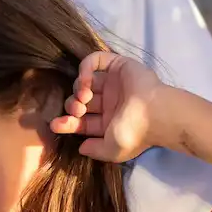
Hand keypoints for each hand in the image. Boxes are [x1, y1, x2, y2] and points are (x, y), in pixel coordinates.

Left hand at [50, 51, 177, 162]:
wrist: (156, 113)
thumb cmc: (135, 133)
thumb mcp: (112, 151)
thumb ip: (95, 151)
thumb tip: (80, 148)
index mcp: (108, 122)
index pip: (81, 121)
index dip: (66, 123)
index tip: (56, 125)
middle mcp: (109, 102)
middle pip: (79, 101)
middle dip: (72, 106)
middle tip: (78, 110)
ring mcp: (112, 83)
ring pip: (83, 82)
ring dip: (77, 89)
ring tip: (84, 98)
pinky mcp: (116, 65)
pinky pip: (94, 60)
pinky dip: (84, 69)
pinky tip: (85, 81)